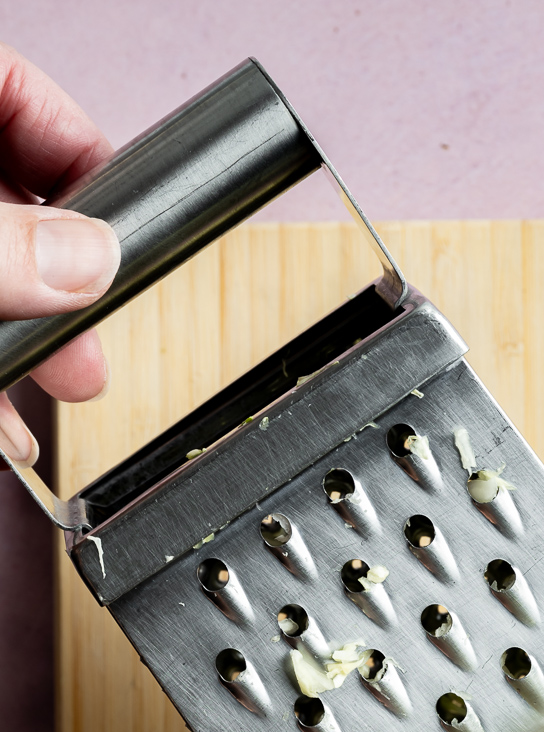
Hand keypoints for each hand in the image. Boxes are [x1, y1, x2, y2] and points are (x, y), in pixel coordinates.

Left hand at [0, 43, 121, 461]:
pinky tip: (4, 429)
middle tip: (99, 330)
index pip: (9, 91)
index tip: (130, 217)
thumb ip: (4, 250)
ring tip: (63, 392)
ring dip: (24, 347)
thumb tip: (90, 263)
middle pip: (4, 204)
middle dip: (60, 283)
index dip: (79, 150)